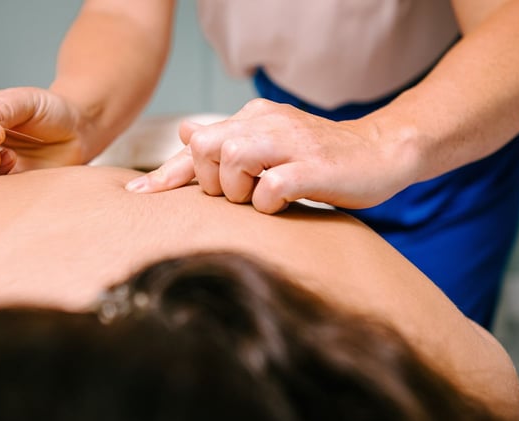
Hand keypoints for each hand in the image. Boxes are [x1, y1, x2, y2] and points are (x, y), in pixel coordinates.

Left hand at [125, 98, 417, 213]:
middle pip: (205, 146)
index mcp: (253, 118)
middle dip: (208, 181)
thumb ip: (230, 142)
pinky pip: (271, 186)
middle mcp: (267, 123)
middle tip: (235, 195)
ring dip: (236, 190)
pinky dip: (267, 202)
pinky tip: (281, 203)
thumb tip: (186, 131)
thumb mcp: (270, 146)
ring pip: (233, 159)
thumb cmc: (319, 158)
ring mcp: (291, 143)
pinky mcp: (313, 166)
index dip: (166, 174)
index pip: (197, 144)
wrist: (381, 151)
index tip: (137, 197)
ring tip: (259, 198)